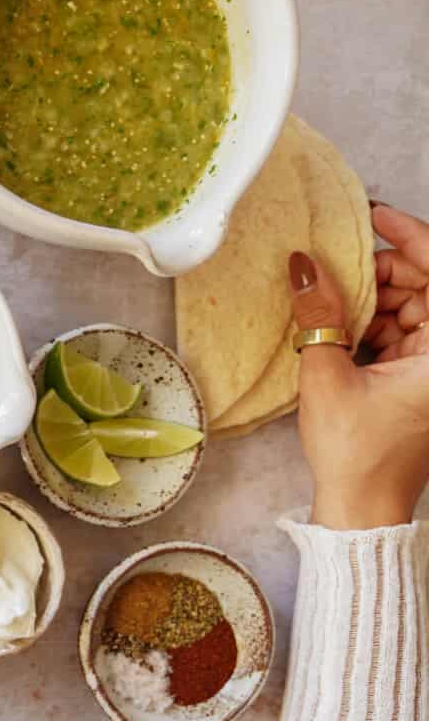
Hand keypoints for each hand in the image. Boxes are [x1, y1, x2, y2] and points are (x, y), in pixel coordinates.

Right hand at [292, 203, 428, 529]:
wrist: (363, 506)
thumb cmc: (356, 453)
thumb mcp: (327, 376)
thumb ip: (318, 314)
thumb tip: (304, 263)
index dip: (410, 235)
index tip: (375, 214)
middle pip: (426, 286)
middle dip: (383, 271)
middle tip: (335, 269)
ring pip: (412, 306)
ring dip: (373, 299)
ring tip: (329, 305)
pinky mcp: (422, 378)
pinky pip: (404, 331)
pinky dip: (373, 323)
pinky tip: (339, 329)